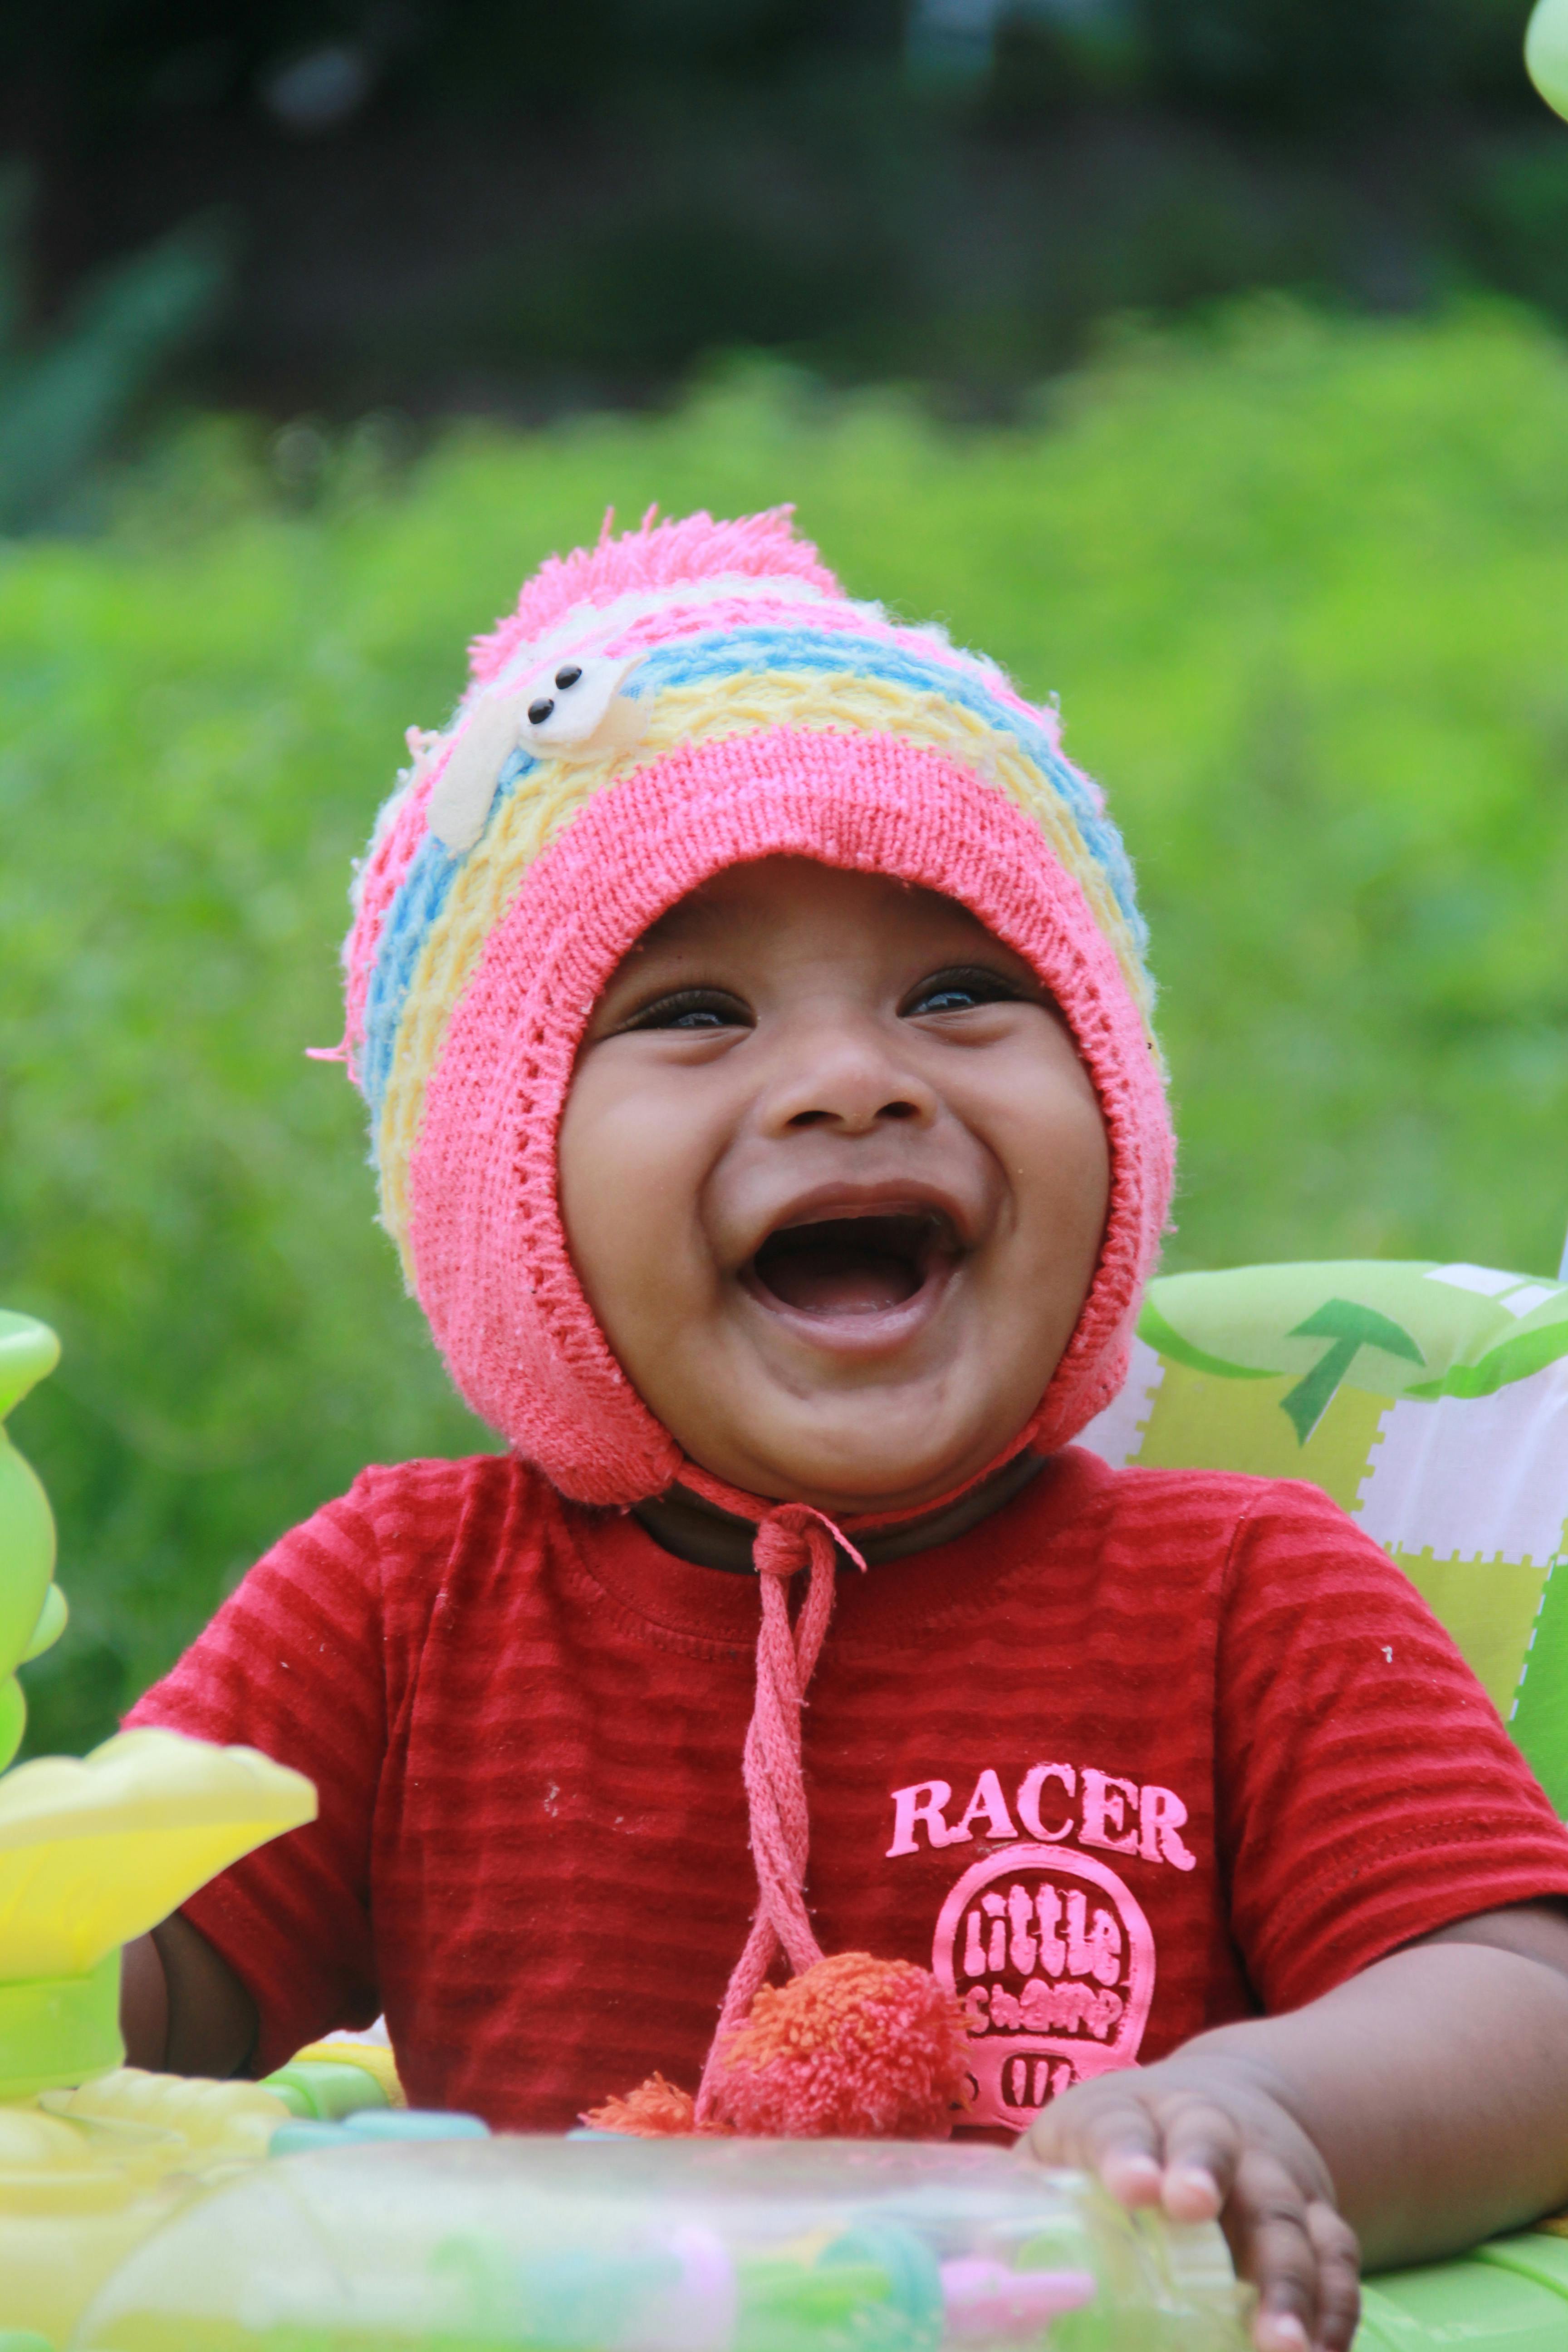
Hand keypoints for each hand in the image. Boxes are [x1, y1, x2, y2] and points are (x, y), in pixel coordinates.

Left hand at [1022, 2053, 1359, 2351]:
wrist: (1218, 2105)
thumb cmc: (1118, 2145)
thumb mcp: (1061, 2153)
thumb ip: (1021, 2207)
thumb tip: (977, 2283)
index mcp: (1127, 2113)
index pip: (1119, 2123)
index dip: (1125, 2152)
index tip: (1132, 2186)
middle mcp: (1207, 2130)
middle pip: (1213, 2146)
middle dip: (1208, 2179)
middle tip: (1194, 2215)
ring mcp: (1268, 2174)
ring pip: (1286, 2214)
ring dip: (1289, 2278)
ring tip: (1281, 2344)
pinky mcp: (1316, 2216)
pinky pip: (1338, 2259)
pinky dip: (1337, 2310)